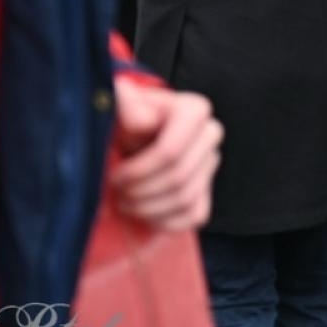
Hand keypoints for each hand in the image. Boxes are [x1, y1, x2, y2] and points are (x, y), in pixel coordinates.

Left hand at [110, 78, 221, 230]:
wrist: (129, 139)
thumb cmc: (122, 122)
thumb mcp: (119, 109)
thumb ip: (126, 106)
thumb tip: (139, 120)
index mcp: (193, 110)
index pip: (171, 151)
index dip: (139, 170)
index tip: (116, 174)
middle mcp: (210, 132)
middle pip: (180, 176)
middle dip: (142, 191)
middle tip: (118, 191)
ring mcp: (211, 162)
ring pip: (186, 198)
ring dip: (149, 208)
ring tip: (125, 202)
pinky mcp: (207, 189)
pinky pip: (195, 214)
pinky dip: (165, 221)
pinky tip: (143, 212)